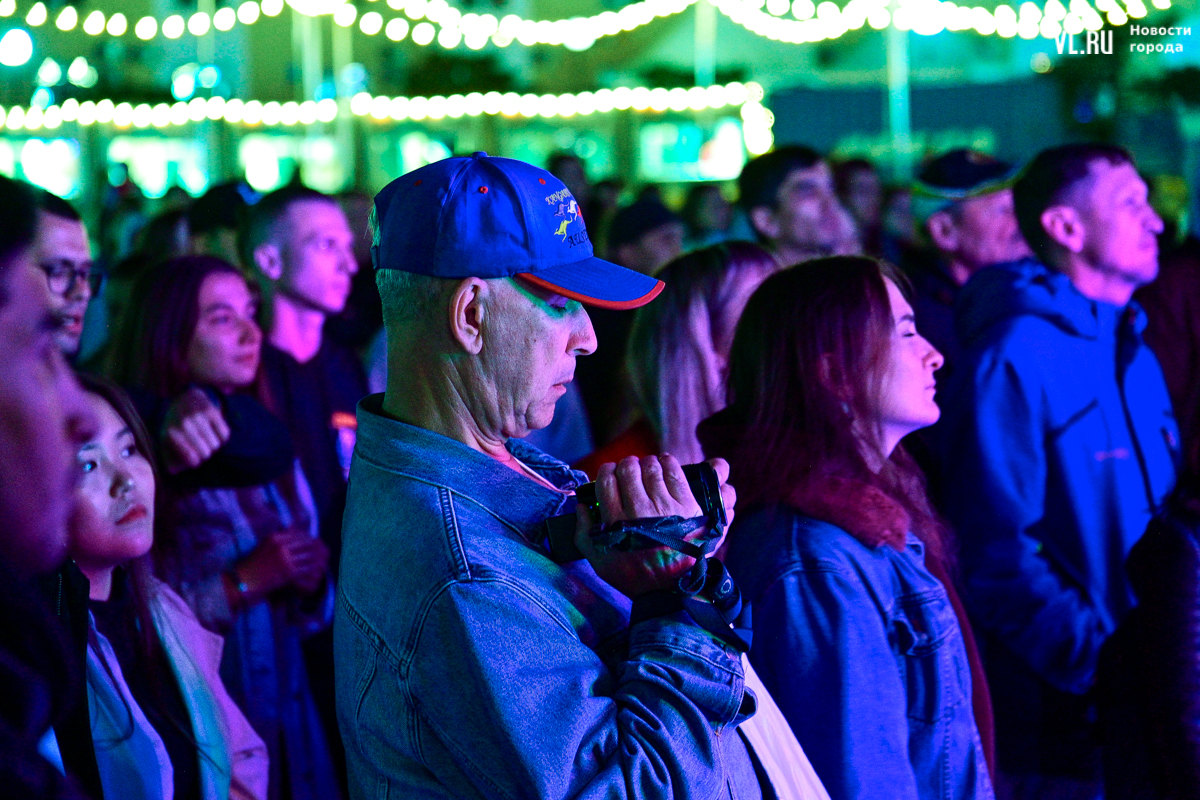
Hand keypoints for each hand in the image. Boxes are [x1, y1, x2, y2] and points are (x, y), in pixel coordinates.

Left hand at [161, 388, 230, 474]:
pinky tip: (214, 432)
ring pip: (216, 445)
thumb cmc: (176, 426)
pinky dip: (221, 437)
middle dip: (205, 454)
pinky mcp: (212, 411)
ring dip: (213, 446)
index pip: (192, 460)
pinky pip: (224, 435)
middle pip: (206, 453)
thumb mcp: (166, 443)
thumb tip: (175, 471)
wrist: (185, 398)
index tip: (193, 457)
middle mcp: (184, 424)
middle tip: (200, 447)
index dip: (195, 462)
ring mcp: (198, 416)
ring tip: (206, 439)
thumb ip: (169, 461)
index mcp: (170, 434)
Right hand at [237, 530, 328, 597]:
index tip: (316, 544)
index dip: (310, 539)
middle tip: (325, 553)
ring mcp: (285, 559)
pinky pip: (307, 569)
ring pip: (310, 556)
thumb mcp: (263, 548)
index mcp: (275, 538)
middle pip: (308, 543)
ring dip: (319, 560)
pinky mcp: (288, 573)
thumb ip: (279, 541)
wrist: (241, 583)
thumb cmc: (250, 568)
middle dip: (318, 548)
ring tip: (324, 563)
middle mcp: (281, 546)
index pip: (300, 534)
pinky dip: (314, 570)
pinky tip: (318, 573)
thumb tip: (295, 533)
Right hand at [576, 455, 736, 598]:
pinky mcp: (687, 506)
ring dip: (647, 463)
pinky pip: (674, 473)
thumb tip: (581, 506)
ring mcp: (665, 507)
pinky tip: (665, 463)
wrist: (670, 591)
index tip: (610, 472)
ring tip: (648, 467)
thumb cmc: (633, 577)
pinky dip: (668, 463)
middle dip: (627, 465)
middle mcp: (639, 511)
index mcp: (615, 522)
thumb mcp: (599, 562)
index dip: (607, 471)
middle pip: (628, 470)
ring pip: (651, 467)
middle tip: (629, 469)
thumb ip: (583, 533)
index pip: (606, 481)